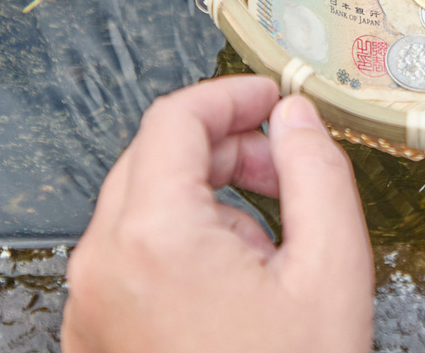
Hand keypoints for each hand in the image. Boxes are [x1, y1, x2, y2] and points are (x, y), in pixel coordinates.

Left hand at [60, 76, 373, 352]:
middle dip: (225, 148)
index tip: (272, 98)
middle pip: (155, 157)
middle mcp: (103, 264)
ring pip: (143, 204)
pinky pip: (133, 253)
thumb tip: (295, 117)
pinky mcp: (97, 332)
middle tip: (285, 168)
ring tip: (269, 240)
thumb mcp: (331, 270)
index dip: (231, 95)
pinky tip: (236, 278)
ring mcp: (92, 303)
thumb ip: (316, 172)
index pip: (175, 119)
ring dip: (207, 196)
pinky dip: (182, 239)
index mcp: (153, 237)